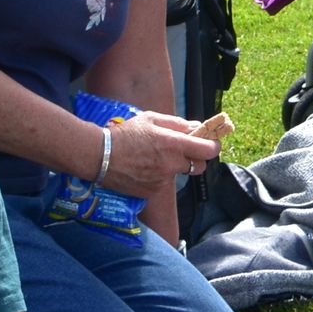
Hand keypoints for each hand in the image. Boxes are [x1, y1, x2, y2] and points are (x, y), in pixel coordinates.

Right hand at [100, 108, 225, 195]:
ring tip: (153, 158)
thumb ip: (177, 123)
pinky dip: (158, 177)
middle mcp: (171, 165)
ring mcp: (162, 181)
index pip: (208, 150)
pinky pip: (163, 184)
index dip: (213, 146)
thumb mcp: (151, 119)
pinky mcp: (152, 192)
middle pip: (200, 167)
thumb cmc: (125, 134)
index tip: (210, 142)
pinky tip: (143, 168)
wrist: (99, 156)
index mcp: (174, 144)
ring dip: (173, 167)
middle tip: (184, 151)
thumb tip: (196, 126)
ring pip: (178, 175)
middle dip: (196, 159)